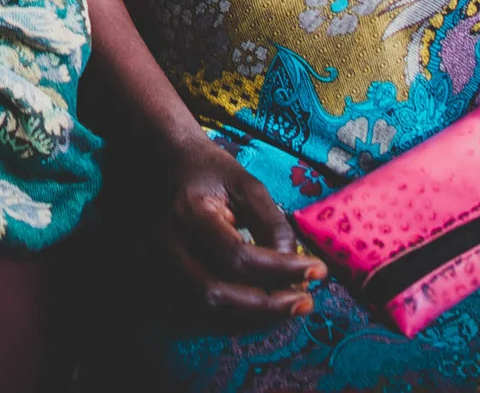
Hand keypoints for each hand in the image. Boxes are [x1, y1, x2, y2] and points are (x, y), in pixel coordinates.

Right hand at [151, 137, 325, 329]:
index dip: (281, 269)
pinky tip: (264, 307)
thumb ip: (272, 224)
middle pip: (216, 293)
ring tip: (290, 305)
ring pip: (208, 310)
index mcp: (188, 213)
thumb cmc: (208, 170)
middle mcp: (167, 245)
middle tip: (306, 302)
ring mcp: (160, 265)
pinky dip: (237, 317)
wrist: (164, 162)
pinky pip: (201, 311)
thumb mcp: (246, 185)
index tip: (318, 270)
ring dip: (254, 317)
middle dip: (267, 304)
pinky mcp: (165, 278)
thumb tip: (296, 268)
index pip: (236, 256)